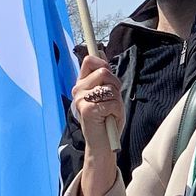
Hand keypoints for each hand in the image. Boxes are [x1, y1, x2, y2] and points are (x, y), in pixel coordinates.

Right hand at [72, 56, 121, 195]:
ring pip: (110, 87)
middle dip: (115, 84)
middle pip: (104, 71)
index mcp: (82, 84)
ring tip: (111, 112)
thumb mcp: (107, 95)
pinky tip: (109, 119)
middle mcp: (78, 90)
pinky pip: (112, 102)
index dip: (101, 60)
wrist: (102, 144)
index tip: (104, 62)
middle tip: (113, 99)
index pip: (89, 61)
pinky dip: (117, 111)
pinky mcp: (87, 109)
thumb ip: (104, 78)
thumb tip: (101, 52)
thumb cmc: (107, 120)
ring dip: (117, 101)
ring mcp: (81, 99)